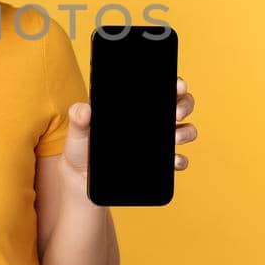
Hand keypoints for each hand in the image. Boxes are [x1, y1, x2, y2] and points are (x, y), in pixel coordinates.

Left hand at [60, 76, 200, 179]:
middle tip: (176, 113)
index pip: (160, 88)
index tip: (177, 85)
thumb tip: (85, 110)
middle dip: (185, 104)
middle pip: (180, 104)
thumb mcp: (78, 131)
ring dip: (186, 132)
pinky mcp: (160, 164)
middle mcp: (152, 121)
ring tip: (174, 138)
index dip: (174, 83)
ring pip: (185, 130)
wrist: (84, 181)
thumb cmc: (82, 150)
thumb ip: (78, 117)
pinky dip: (180, 160)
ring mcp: (159, 142)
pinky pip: (179, 160)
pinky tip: (173, 161)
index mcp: (135, 106)